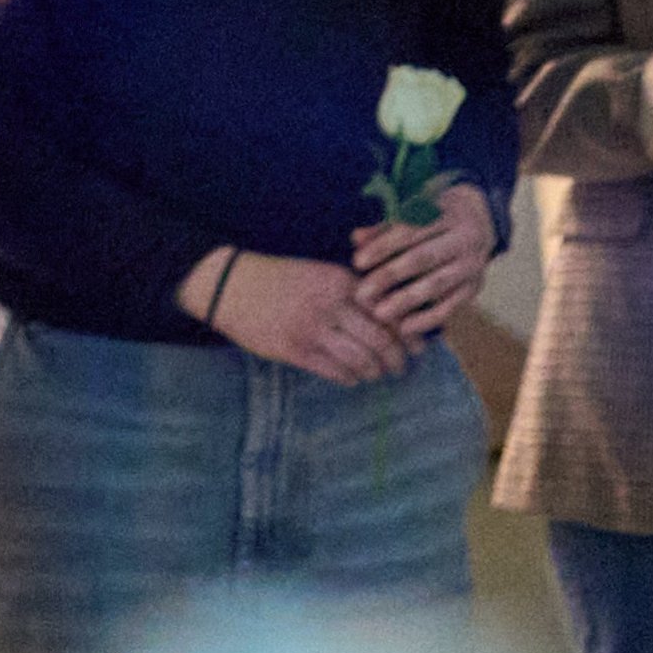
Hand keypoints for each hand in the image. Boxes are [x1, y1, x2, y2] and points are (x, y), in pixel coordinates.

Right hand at [197, 250, 412, 383]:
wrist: (233, 286)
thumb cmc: (282, 279)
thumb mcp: (321, 274)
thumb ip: (352, 293)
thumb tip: (390, 320)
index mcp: (340, 281)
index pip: (386, 312)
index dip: (407, 334)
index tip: (418, 348)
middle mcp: (330, 305)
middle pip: (380, 340)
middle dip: (397, 360)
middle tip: (401, 369)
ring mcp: (312, 329)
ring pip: (360, 360)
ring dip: (374, 372)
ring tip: (377, 375)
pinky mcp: (295, 350)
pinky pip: (335, 372)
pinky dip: (351, 378)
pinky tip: (354, 378)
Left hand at [349, 181, 498, 340]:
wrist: (481, 220)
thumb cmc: (435, 216)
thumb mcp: (415, 212)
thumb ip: (385, 226)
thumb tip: (356, 239)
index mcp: (445, 213)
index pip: (410, 231)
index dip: (382, 247)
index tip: (357, 263)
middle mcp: (463, 238)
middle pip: (422, 258)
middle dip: (389, 277)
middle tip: (362, 294)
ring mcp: (472, 264)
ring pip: (436, 284)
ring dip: (405, 301)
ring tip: (379, 314)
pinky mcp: (474, 287)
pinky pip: (451, 306)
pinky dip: (427, 319)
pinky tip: (404, 328)